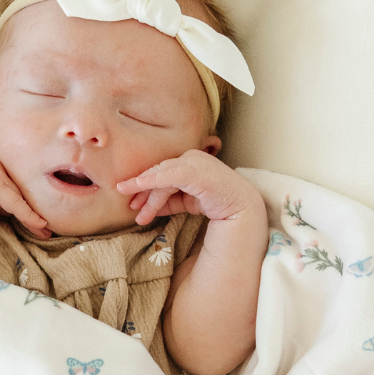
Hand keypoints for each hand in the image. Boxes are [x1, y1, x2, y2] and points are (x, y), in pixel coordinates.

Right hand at [0, 154, 50, 238]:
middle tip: (47, 230)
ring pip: (19, 195)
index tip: (40, 226)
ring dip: (34, 213)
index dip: (27, 208)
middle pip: (18, 190)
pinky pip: (15, 201)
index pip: (11, 190)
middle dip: (33, 208)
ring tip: (46, 231)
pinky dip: (29, 215)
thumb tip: (16, 235)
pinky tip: (41, 226)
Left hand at [115, 150, 262, 226]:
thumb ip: (170, 201)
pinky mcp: (195, 171)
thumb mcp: (188, 202)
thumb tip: (148, 207)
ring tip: (139, 216)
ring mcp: (194, 162)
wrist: (243, 208)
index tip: (132, 202)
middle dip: (143, 192)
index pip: (163, 174)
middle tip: (130, 207)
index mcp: (190, 163)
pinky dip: (152, 182)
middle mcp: (191, 158)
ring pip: (163, 179)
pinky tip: (139, 187)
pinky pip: (169, 176)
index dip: (146, 188)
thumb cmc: (219, 204)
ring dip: (149, 198)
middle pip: (160, 174)